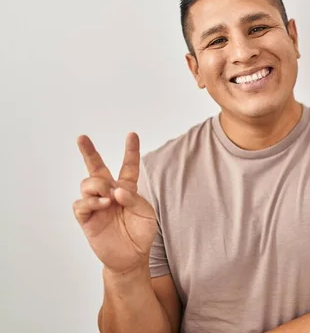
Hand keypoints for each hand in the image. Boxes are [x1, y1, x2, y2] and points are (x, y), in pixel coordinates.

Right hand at [73, 132, 156, 273]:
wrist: (132, 257)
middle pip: (96, 168)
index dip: (130, 151)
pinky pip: (81, 203)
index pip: (128, 166)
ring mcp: (97, 205)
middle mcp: (109, 193)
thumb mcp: (146, 214)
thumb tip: (115, 190)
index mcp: (127, 190)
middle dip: (88, 152)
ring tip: (109, 198)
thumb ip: (133, 199)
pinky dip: (91, 201)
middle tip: (82, 137)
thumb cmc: (140, 233)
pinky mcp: (87, 218)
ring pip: (87, 183)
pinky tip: (102, 204)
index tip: (132, 135)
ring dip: (98, 185)